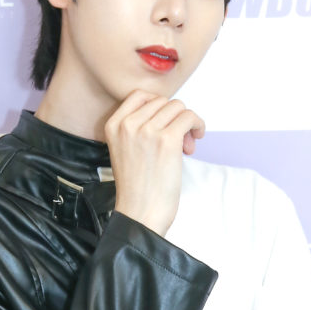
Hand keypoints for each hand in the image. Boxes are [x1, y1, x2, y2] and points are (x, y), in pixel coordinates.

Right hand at [105, 90, 204, 235]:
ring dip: (187, 123)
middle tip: (178, 141)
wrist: (140, 213)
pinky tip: (197, 138)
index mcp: (113, 125)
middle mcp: (128, 124)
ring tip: (186, 146)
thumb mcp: (125, 151)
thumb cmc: (137, 189)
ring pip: (178, 107)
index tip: (165, 123)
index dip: (158, 107)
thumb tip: (171, 113)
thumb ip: (138, 129)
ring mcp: (147, 130)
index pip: (140, 95)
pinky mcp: (167, 140)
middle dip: (174, 118)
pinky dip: (197, 124)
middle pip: (163, 101)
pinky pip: (189, 116)